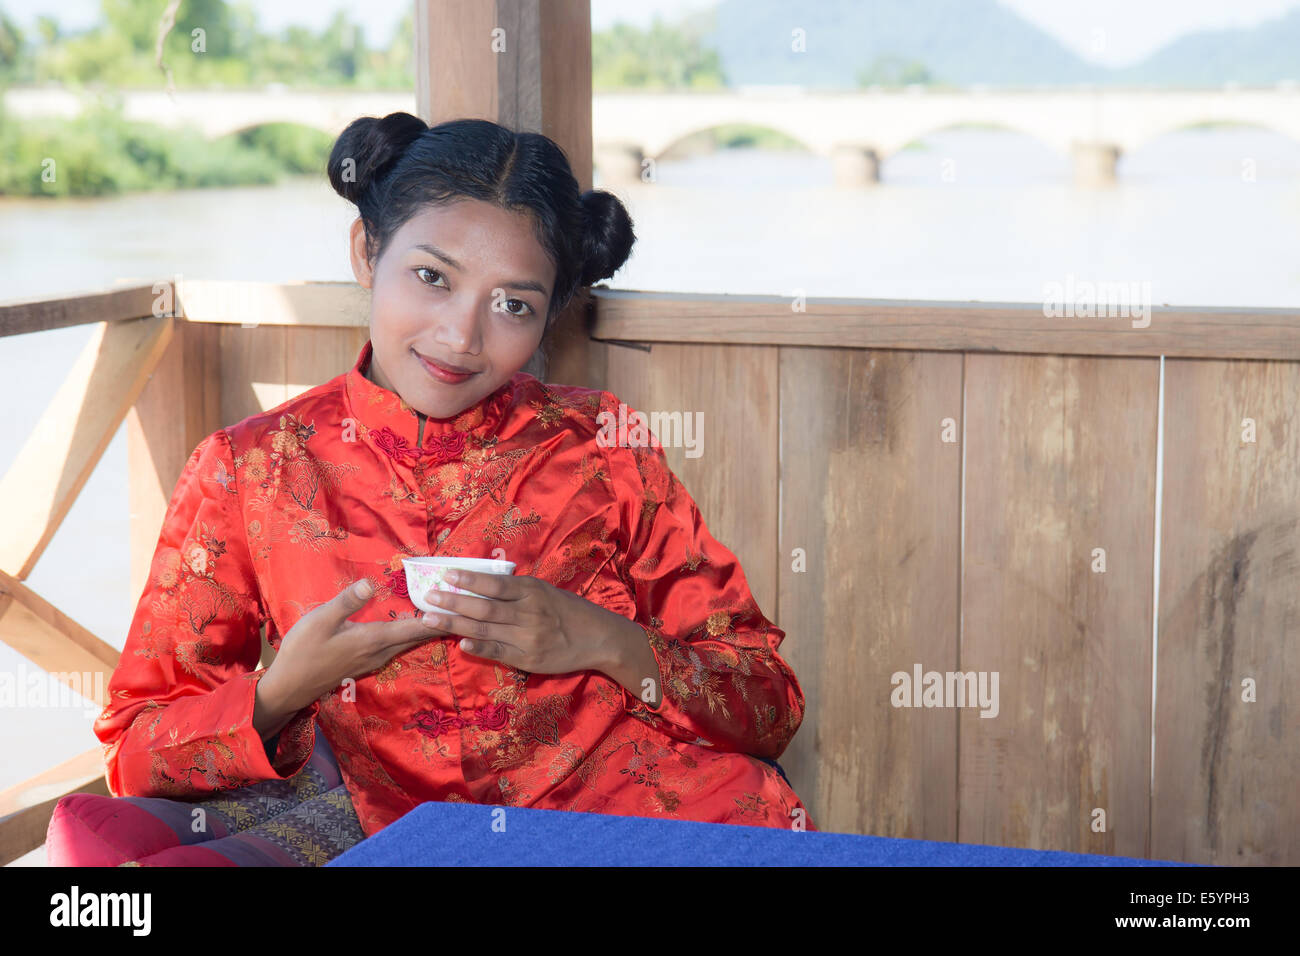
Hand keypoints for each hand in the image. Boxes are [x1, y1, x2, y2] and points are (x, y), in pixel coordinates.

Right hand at [258, 578, 448, 718]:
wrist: (290, 686)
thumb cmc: (303, 650)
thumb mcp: (321, 620)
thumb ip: (347, 601)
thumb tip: (372, 582)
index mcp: (374, 639)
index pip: (414, 627)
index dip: (437, 617)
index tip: (460, 608)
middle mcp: (380, 651)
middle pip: (417, 636)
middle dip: (439, 623)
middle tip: (463, 609)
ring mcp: (374, 659)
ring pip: (409, 643)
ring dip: (427, 629)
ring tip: (446, 615)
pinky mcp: (367, 662)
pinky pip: (398, 646)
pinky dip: (411, 635)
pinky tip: (414, 628)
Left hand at [421, 569, 636, 675]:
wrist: (599, 638)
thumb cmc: (569, 611)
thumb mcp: (545, 592)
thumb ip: (517, 591)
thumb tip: (480, 584)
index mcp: (532, 591)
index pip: (494, 584)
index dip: (469, 579)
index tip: (446, 574)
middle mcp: (528, 612)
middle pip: (483, 606)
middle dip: (452, 601)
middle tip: (428, 597)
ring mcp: (527, 637)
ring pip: (485, 628)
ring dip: (454, 624)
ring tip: (430, 620)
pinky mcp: (528, 658)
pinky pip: (498, 652)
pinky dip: (479, 647)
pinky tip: (460, 644)